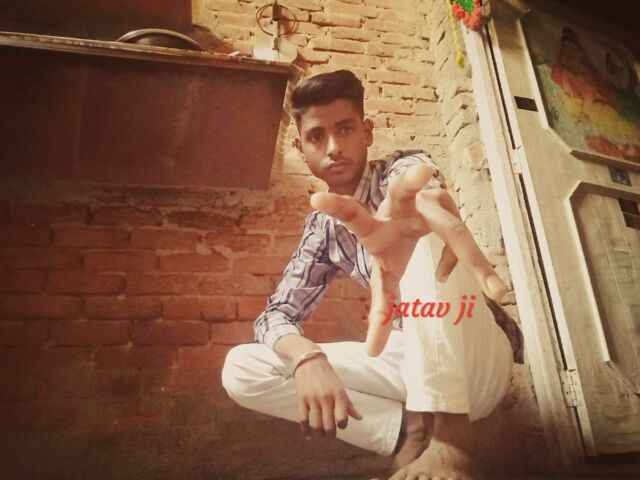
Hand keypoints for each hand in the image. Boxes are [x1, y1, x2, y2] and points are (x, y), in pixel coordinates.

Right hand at [293, 355, 362, 438]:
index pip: (342, 418)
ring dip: (318, 434)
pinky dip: (305, 430)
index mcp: (338, 394)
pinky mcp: (301, 399)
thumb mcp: (340, 387)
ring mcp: (313, 399)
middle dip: (330, 434)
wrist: (309, 361)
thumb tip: (360, 418)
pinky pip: (303, 419)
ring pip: (316, 425)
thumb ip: (348, 404)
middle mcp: (326, 398)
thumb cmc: (327, 375)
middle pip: (328, 425)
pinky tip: (307, 434)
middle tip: (330, 436)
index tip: (340, 426)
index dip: (342, 426)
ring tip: (320, 436)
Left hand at [310, 163, 506, 355]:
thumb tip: (372, 353)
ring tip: (496, 292)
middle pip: (404, 193)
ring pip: (452, 230)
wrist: (415, 213)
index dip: (337, 210)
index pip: (353, 217)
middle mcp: (399, 204)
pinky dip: (462, 263)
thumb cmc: (395, 242)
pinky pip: (460, 242)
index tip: (316, 201)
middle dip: (410, 183)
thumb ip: (380, 309)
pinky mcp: (447, 198)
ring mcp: (425, 197)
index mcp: (375, 226)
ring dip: (475, 262)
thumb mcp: (386, 273)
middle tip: (421, 171)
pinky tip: (445, 274)